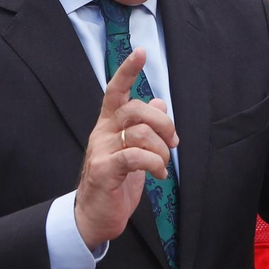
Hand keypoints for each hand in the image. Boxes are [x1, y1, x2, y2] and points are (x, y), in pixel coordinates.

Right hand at [73, 49, 176, 248]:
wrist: (95, 216)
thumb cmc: (116, 181)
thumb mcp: (134, 150)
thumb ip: (144, 127)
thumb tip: (159, 102)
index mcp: (108, 124)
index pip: (115, 90)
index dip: (128, 71)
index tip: (140, 52)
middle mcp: (102, 132)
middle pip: (135, 109)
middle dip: (162, 123)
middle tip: (173, 143)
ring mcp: (101, 151)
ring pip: (139, 133)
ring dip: (161, 149)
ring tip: (163, 164)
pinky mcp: (104, 171)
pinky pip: (135, 156)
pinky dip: (154, 163)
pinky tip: (159, 174)